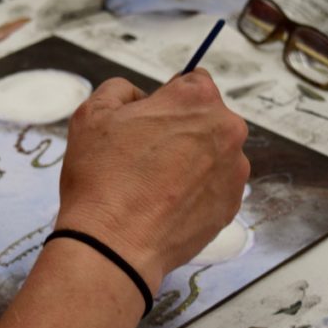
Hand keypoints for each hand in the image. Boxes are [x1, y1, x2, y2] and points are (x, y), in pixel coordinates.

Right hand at [54, 69, 249, 293]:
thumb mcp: (93, 114)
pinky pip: (215, 188)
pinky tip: (166, 205)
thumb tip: (140, 97)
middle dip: (182, 131)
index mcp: (196, 99)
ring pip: (213, 155)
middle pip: (207, 119)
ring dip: (191, 162)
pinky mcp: (232, 205)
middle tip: (145, 156)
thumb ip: (121, 90)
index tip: (150, 120)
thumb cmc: (102, 178)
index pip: (193, 82)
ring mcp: (234, 171)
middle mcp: (227, 130)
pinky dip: (196, 192)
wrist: (114, 245)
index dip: (168, 99)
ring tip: (154, 185)